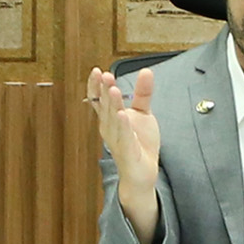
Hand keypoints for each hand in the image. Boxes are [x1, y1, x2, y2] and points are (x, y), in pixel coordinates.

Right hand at [85, 66, 162, 243]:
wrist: (143, 172)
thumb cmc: (139, 143)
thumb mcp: (143, 113)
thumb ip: (143, 93)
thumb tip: (146, 71)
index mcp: (110, 117)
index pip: (99, 99)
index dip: (96, 86)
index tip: (97, 71)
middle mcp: (109, 128)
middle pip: (105, 106)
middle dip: (105, 91)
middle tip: (105, 75)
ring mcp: (117, 140)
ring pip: (113, 120)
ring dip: (112, 104)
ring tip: (114, 89)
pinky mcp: (128, 152)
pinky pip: (124, 138)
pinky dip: (123, 126)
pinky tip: (123, 115)